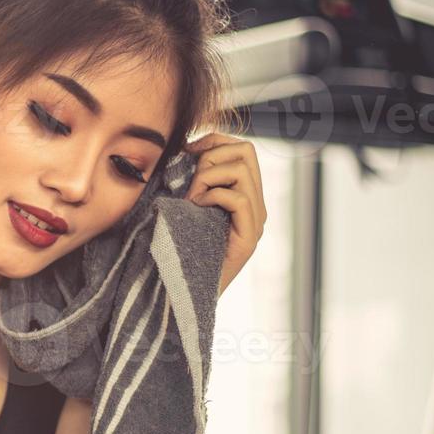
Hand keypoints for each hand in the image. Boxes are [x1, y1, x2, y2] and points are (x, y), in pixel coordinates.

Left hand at [182, 133, 267, 297]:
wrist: (183, 292)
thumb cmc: (177, 248)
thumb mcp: (184, 205)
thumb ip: (192, 179)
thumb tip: (185, 147)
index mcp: (244, 195)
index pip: (242, 149)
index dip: (214, 141)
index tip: (186, 152)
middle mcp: (256, 206)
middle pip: (247, 152)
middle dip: (211, 156)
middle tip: (189, 180)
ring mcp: (256, 221)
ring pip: (241, 171)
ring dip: (207, 177)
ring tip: (190, 198)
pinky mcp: (250, 238)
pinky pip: (236, 198)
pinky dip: (211, 196)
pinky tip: (195, 209)